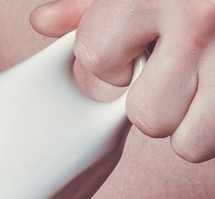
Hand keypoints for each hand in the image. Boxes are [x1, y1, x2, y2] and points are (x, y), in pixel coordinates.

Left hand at [30, 0, 214, 161]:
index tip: (139, 43)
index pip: (94, 57)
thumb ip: (94, 2)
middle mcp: (201, 19)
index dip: (111, 59)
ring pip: (188, 143)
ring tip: (208, 81)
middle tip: (180, 67)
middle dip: (156, 100)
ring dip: (193, 123)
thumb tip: (42, 22)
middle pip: (145, 116)